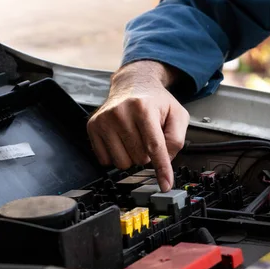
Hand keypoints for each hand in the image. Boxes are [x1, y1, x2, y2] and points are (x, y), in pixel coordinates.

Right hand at [87, 61, 189, 191]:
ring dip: (133, 156)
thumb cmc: (156, 101)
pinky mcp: (92, 127)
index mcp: (143, 107)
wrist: (132, 84)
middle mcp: (120, 113)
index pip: (154, 146)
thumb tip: (165, 160)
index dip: (162, 168)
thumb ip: (177, 138)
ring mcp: (103, 120)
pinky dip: (118, 155)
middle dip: (148, 154)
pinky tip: (122, 139)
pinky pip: (106, 160)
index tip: (165, 184)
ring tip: (136, 136)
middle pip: (139, 157)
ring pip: (122, 163)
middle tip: (148, 135)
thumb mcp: (177, 114)